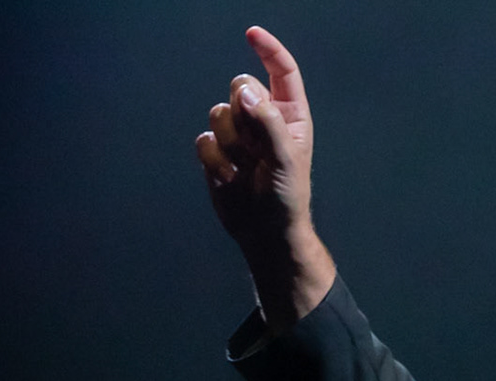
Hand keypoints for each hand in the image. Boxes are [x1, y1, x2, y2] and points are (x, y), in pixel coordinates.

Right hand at [195, 27, 333, 327]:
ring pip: (219, 112)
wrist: (264, 231)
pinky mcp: (217, 151)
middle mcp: (264, 119)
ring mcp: (239, 134)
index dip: (268, 50)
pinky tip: (230, 178)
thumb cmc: (287, 198)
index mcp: (290, 115)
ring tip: (246, 168)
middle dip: (243, 112)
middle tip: (256, 145)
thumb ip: (270, 124)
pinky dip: (214, 159)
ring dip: (230, 142)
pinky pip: (204, 138)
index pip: (281, 71)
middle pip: (241, 87)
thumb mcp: (287, 161)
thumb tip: (247, 94)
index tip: (251, 33)